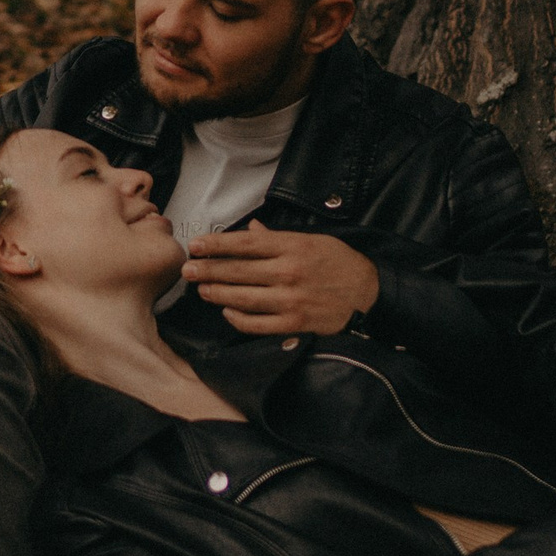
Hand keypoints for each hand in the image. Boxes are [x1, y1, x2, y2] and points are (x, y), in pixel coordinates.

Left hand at [185, 225, 380, 336]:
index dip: (217, 245)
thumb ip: (277, 238)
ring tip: (201, 289)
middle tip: (187, 269)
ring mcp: (290, 300)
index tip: (196, 245)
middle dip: (208, 270)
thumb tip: (249, 231)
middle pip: (238, 271)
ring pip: (243, 298)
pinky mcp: (294, 324)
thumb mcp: (310, 240)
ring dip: (217, 293)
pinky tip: (226, 312)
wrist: (367, 292)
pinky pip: (257, 324)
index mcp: (292, 247)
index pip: (245, 245)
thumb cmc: (337, 262)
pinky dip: (238, 318)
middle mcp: (288, 272)